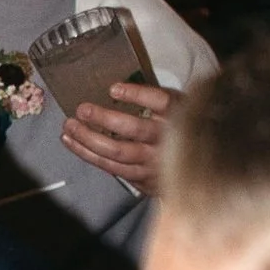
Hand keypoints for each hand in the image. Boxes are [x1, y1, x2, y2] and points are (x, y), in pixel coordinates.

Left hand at [59, 78, 177, 193]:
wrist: (200, 168)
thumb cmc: (181, 131)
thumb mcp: (177, 108)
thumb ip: (153, 99)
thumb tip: (115, 89)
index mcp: (178, 117)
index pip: (161, 102)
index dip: (137, 94)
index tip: (113, 89)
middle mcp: (167, 141)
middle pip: (133, 129)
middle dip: (103, 119)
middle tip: (82, 110)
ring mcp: (154, 163)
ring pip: (117, 153)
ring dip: (88, 141)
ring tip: (69, 128)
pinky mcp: (144, 180)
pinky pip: (113, 169)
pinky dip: (91, 156)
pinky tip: (76, 145)